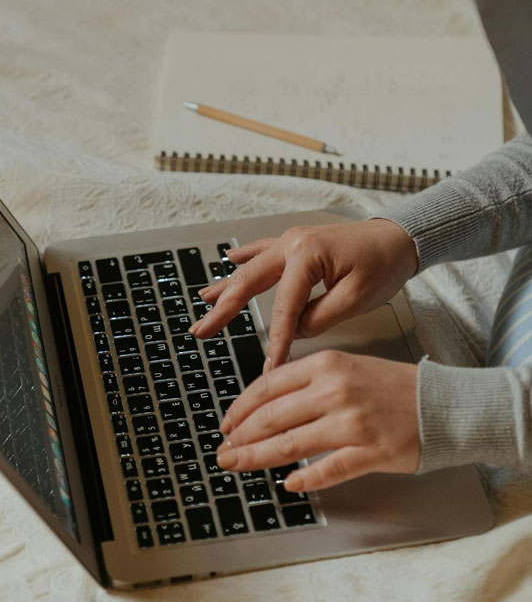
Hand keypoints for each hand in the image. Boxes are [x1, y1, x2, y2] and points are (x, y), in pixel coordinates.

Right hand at [190, 219, 417, 368]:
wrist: (400, 237)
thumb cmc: (384, 263)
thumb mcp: (356, 298)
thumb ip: (320, 316)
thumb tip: (295, 330)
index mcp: (306, 256)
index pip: (283, 307)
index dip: (276, 339)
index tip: (269, 365)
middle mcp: (292, 244)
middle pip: (250, 283)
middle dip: (224, 309)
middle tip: (202, 329)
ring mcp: (292, 241)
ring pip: (251, 268)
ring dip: (226, 285)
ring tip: (203, 300)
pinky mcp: (298, 243)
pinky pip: (264, 250)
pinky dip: (245, 256)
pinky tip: (229, 259)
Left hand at [216, 349, 419, 489]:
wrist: (442, 404)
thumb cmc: (391, 386)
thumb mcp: (344, 367)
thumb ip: (306, 381)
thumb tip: (264, 405)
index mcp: (325, 365)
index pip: (267, 387)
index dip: (240, 408)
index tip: (226, 423)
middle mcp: (334, 390)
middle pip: (271, 417)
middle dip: (240, 437)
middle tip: (223, 451)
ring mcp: (352, 422)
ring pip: (290, 444)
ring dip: (256, 458)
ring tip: (237, 466)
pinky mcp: (370, 452)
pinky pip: (328, 469)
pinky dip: (304, 479)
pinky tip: (288, 485)